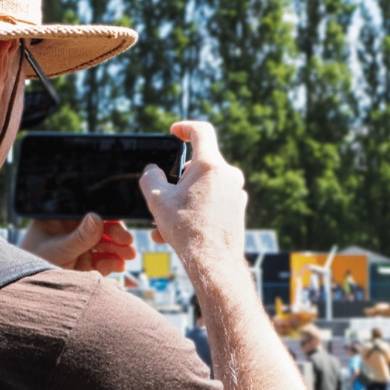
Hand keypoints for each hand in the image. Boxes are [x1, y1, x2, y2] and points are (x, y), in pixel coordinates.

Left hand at [20, 214, 135, 274]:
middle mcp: (72, 229)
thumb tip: (97, 218)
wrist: (32, 293)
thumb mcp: (57, 250)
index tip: (119, 221)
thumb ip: (78, 237)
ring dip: (118, 249)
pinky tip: (118, 266)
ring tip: (128, 256)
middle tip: (126, 241)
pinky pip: (103, 260)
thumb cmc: (34, 265)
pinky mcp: (86, 262)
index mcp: (60, 218)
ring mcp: (80, 245)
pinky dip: (112, 263)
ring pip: (105, 243)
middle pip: (101, 226)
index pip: (86, 210)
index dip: (105, 214)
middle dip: (116, 234)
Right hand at [139, 120, 245, 273]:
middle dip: (179, 178)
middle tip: (164, 196)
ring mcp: (236, 192)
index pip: (201, 131)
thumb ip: (151, 177)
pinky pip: (214, 200)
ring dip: (185, 198)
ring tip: (166, 222)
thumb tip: (152, 170)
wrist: (213, 262)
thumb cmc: (186, 230)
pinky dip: (198, 208)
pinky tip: (182, 229)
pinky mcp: (238, 209)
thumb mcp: (158, 200)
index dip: (185, 128)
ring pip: (205, 186)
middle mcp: (229, 175)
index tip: (174, 132)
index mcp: (210, 165)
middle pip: (200, 164)